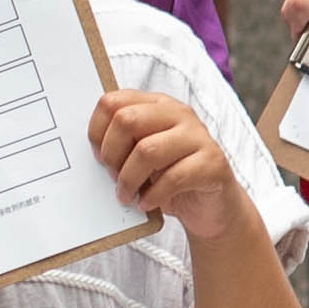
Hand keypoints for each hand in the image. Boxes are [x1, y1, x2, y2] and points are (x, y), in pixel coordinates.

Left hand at [92, 89, 252, 245]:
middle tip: (113, 178)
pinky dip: (153, 195)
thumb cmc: (169, 179)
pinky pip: (173, 177)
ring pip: (147, 150)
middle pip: (127, 120)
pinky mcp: (212, 163)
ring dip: (129, 179)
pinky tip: (147, 203)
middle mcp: (179, 113)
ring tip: (127, 196)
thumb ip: (123, 145)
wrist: (211, 205)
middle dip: (112, 154)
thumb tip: (95, 152)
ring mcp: (198, 136)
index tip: (100, 157)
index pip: (114, 102)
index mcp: (157, 105)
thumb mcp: (142, 157)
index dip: (97, 131)